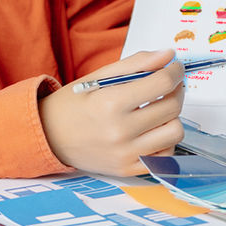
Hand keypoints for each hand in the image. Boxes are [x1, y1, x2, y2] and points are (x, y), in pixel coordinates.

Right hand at [38, 50, 184, 175]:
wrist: (49, 136)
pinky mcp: (128, 170)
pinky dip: (164, 140)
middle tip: (168, 85)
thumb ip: (135, 64)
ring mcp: (125, 154)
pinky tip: (151, 130)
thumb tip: (168, 56)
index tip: (175, 67)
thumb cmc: (73, 103)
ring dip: (172, 117)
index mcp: (110, 103)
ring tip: (158, 109)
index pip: (162, 83)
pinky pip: (165, 155)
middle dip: (176, 91)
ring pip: (174, 133)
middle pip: (172, 107)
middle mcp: (119, 131)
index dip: (175, 72)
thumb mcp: (98, 77)